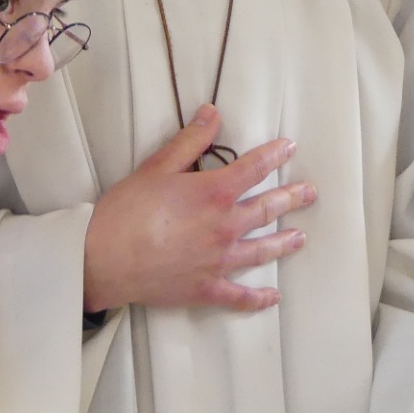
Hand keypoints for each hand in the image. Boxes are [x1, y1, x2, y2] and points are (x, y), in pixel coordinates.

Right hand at [83, 105, 316, 311]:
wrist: (102, 259)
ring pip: (261, 251)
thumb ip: (189, 141)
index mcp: (214, 193)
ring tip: (301, 237)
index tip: (290, 147)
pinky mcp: (206, 288)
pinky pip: (238, 296)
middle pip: (267, 209)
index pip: (254, 168)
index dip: (275, 155)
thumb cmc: (126, 210)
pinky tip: (273, 297)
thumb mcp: (156, 167)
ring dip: (284, 243)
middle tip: (310, 193)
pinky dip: (257, 299)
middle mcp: (225, 226)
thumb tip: (212, 113)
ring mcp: (219, 260)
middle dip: (292, 198)